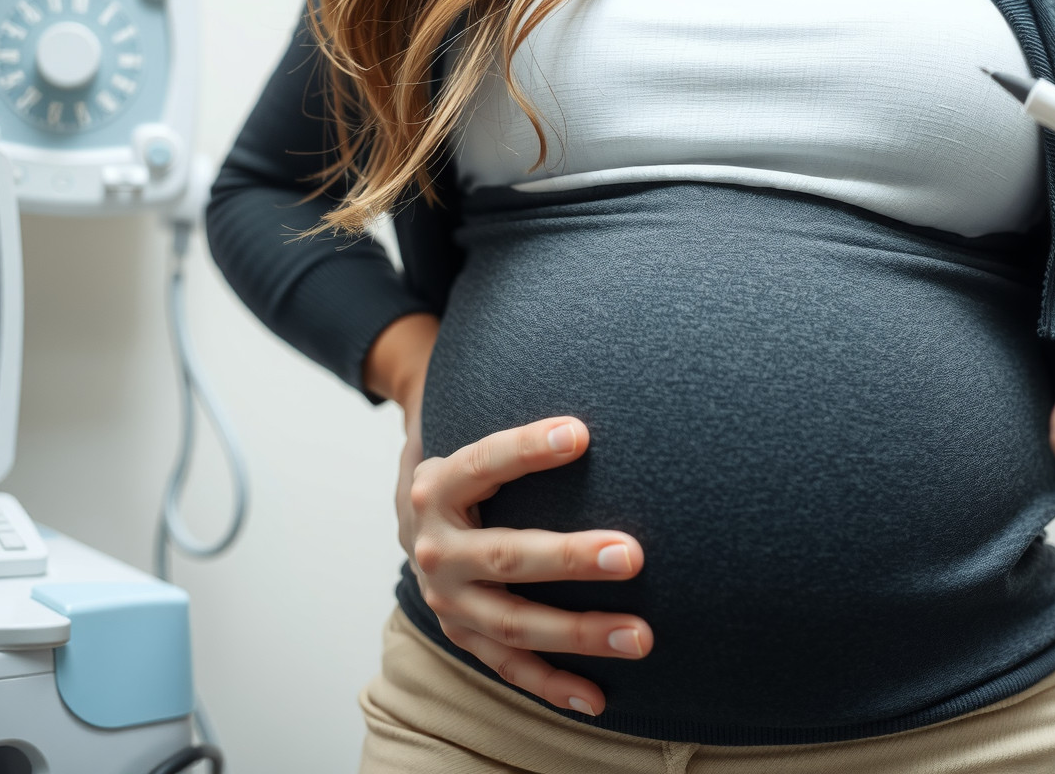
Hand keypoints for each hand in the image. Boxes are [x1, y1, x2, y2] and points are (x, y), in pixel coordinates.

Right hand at [398, 417, 652, 715]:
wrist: (411, 513)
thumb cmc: (467, 465)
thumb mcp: (467, 425)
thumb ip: (509, 408)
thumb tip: (595, 357)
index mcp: (436, 486)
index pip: (481, 462)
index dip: (525, 449)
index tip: (582, 433)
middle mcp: (433, 547)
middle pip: (506, 555)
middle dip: (571, 558)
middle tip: (633, 553)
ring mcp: (447, 600)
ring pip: (513, 623)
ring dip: (579, 632)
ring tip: (643, 634)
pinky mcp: (464, 636)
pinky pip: (509, 668)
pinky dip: (553, 685)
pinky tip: (600, 697)